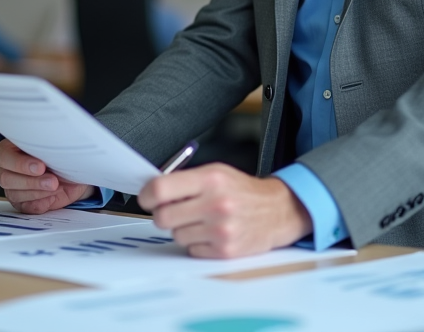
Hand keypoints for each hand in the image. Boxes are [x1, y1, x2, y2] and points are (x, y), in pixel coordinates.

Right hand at [0, 139, 94, 212]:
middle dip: (32, 181)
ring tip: (56, 187)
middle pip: (6, 178)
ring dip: (39, 192)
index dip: (21, 164)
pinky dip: (41, 203)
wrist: (73, 172)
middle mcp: (6, 169)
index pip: (4, 156)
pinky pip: (26, 207)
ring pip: (15, 194)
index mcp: (9, 149)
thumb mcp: (54, 145)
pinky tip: (52, 197)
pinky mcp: (22, 203)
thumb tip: (51, 146)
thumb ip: (46, 145)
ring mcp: (12, 188)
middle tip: (52, 181)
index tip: (41, 167)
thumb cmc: (59, 154)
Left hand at [137, 163, 311, 258]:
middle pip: (162, 217)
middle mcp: (216, 204)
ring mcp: (221, 229)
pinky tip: (212, 232)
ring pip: (176, 235)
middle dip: (163, 214)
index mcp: (210, 179)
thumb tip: (151, 191)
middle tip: (174, 210)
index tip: (146, 198)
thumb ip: (184, 180)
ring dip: (183, 229)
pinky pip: (191, 249)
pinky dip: (197, 243)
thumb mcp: (216, 172)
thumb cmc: (242, 190)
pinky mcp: (225, 251)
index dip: (146, 195)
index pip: (161, 189)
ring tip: (202, 219)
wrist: (277, 210)